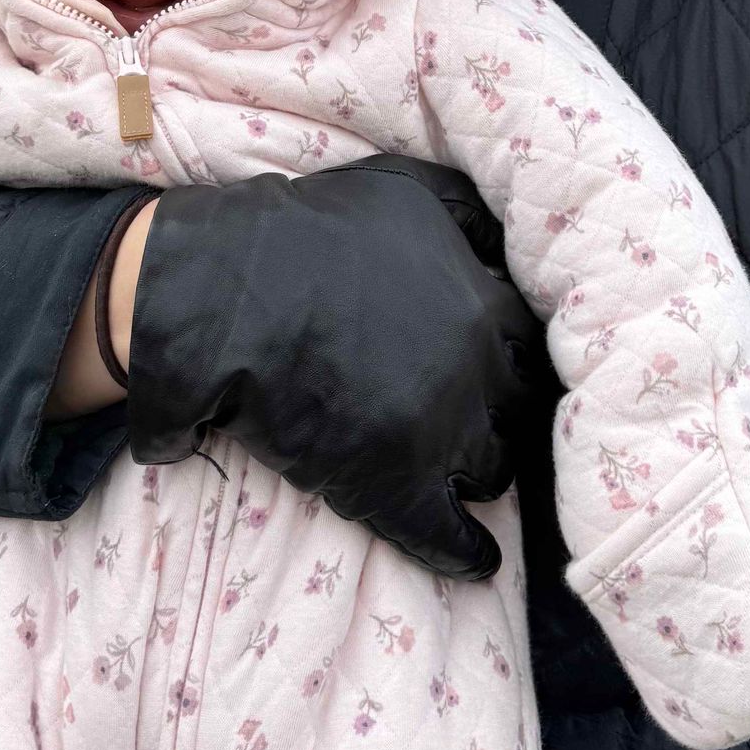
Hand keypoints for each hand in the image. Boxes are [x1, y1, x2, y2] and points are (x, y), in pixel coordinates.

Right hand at [126, 155, 540, 580]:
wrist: (224, 294)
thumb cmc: (304, 232)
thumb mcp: (404, 188)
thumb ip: (466, 212)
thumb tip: (503, 241)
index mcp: (482, 302)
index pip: (525, 346)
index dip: (505, 358)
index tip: (493, 370)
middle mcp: (477, 368)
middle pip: (516, 408)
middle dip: (497, 413)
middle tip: (467, 419)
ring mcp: (439, 430)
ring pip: (491, 468)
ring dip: (478, 471)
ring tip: (457, 476)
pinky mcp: (394, 485)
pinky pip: (451, 537)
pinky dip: (467, 553)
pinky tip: (475, 561)